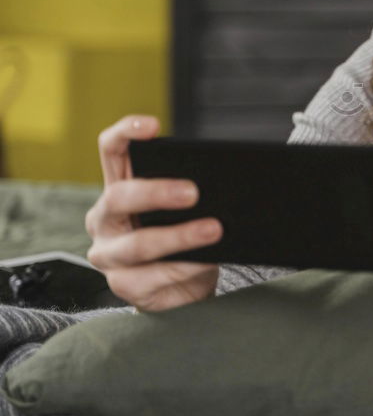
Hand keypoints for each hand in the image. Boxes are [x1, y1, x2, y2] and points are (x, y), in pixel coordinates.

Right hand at [85, 115, 222, 311]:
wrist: (187, 289)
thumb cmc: (185, 240)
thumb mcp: (186, 210)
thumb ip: (190, 193)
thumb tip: (223, 181)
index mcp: (119, 187)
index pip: (111, 150)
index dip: (126, 133)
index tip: (152, 126)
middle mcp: (105, 218)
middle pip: (119, 197)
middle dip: (157, 193)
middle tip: (193, 193)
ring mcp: (109, 254)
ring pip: (139, 244)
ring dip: (181, 236)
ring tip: (214, 230)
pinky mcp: (123, 285)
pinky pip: (153, 276)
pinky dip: (185, 267)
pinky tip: (206, 260)